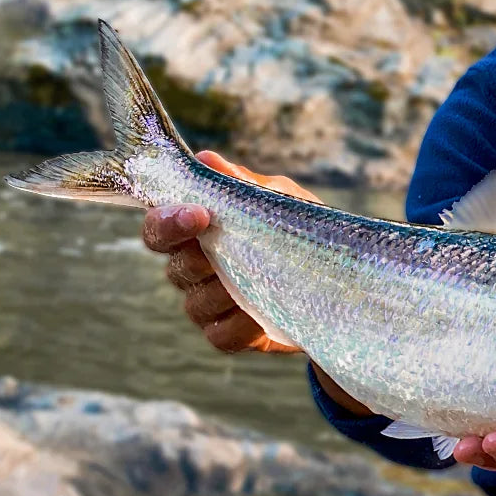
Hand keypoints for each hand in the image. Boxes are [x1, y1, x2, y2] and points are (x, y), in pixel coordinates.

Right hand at [142, 150, 314, 354]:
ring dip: (224, 291)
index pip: (158, 229)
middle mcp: (193, 268)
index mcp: (195, 231)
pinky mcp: (230, 333)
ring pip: (196, 303)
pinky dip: (238, 325)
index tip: (199, 215)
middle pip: (175, 268)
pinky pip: (219, 335)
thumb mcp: (278, 199)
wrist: (337, 279)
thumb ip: (243, 184)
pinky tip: (258, 315)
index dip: (166, 223)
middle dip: (199, 259)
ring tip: (258, 280)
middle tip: (230, 250)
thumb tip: (207, 160)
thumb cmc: (296, 228)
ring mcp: (209, 304)